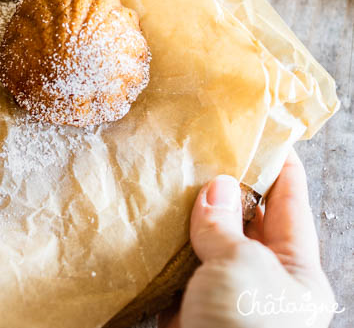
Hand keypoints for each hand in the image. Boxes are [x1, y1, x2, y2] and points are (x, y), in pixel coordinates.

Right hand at [159, 150, 336, 327]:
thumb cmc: (244, 325)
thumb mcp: (243, 266)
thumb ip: (226, 226)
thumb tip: (216, 187)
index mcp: (298, 274)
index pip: (291, 208)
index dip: (280, 169)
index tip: (267, 136)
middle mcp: (263, 283)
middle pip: (246, 224)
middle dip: (225, 189)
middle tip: (205, 150)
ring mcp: (224, 296)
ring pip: (206, 245)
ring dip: (186, 218)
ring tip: (170, 177)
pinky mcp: (187, 309)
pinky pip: (175, 270)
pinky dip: (160, 249)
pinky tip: (147, 223)